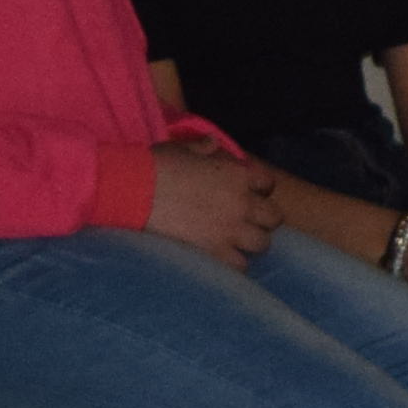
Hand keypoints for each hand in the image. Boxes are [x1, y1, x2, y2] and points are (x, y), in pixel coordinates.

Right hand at [146, 147, 283, 264]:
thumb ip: (204, 147)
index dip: (259, 189)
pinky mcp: (215, 250)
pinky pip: (240, 265)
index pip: (267, 183)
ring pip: (262, 243)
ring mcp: (231, 228)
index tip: (246, 194)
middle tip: (244, 221)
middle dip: (262, 219)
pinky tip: (221, 258)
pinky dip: (234, 263)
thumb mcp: (183, 148)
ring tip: (234, 242)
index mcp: (238, 174)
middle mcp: (242, 202)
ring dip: (251, 243)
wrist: (134, 189)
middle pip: (273, 217)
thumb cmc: (156, 165)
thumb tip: (212, 142)